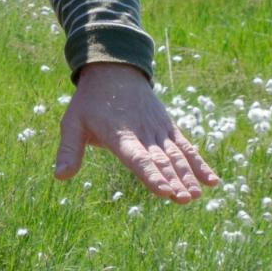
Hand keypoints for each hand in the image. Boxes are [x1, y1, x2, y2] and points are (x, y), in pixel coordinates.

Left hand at [53, 62, 219, 201]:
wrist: (113, 71)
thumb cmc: (89, 102)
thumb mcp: (71, 123)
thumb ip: (68, 150)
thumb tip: (59, 176)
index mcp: (118, 134)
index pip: (136, 158)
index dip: (150, 175)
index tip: (164, 192)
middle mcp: (142, 133)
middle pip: (160, 160)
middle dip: (173, 180)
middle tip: (184, 199)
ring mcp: (158, 130)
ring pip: (176, 155)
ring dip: (188, 175)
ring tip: (197, 195)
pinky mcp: (168, 128)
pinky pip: (186, 147)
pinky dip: (199, 163)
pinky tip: (212, 181)